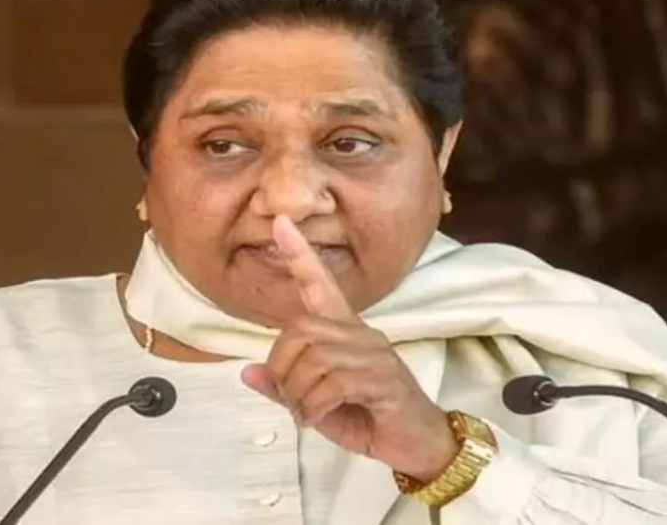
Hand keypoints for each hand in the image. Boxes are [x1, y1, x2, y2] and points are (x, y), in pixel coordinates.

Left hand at [239, 215, 458, 480]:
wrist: (420, 444)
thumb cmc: (368, 418)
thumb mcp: (317, 404)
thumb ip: (284, 387)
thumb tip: (246, 372)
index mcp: (345, 332)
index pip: (320, 285)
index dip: (299, 256)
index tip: (279, 222)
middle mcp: (361, 334)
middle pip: (302, 329)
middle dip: (283, 368)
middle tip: (290, 401)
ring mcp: (375, 355)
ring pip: (314, 359)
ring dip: (299, 394)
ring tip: (306, 415)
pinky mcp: (383, 380)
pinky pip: (332, 385)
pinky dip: (314, 408)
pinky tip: (317, 420)